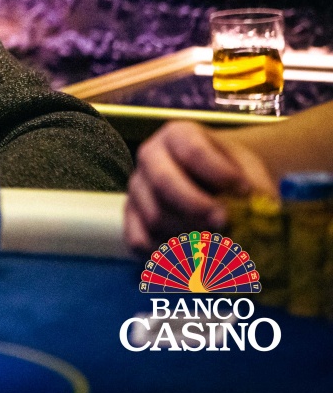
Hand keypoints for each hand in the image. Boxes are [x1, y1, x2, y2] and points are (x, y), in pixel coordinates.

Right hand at [124, 120, 275, 255]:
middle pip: (164, 183)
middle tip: (226, 223)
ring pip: (154, 217)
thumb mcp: (249, 169)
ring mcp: (137, 188)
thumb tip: (261, 213)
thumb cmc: (232, 172)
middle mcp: (150, 157)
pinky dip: (164, 253)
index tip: (245, 192)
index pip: (192, 151)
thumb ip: (256, 188)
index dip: (219, 174)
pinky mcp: (131, 217)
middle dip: (196, 207)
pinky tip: (190, 256)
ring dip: (187, 235)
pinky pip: (138, 240)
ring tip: (215, 244)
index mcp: (178, 135)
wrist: (217, 180)